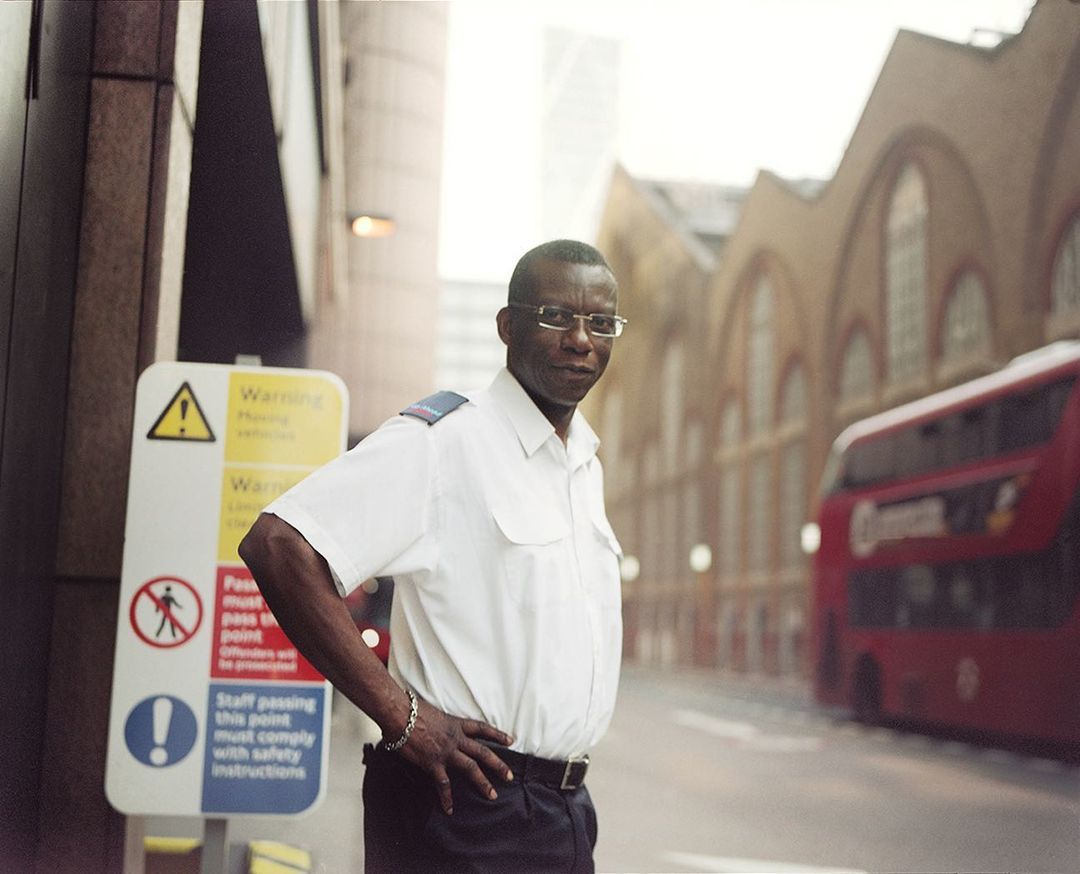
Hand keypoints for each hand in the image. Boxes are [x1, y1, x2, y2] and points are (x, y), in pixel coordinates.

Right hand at [396, 697, 514, 814]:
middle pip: (482, 752)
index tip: (510, 740)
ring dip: (483, 782)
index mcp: (456, 724)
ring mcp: (446, 751)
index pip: (482, 729)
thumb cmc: (411, 709)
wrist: (400, 714)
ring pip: (471, 768)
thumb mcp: (432, 712)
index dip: (497, 735)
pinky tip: (449, 809)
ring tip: (492, 795)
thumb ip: (439, 722)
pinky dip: (446, 798)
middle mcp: (455, 738)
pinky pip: (443, 784)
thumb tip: (435, 724)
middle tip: (510, 776)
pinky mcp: (433, 763)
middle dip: (498, 765)